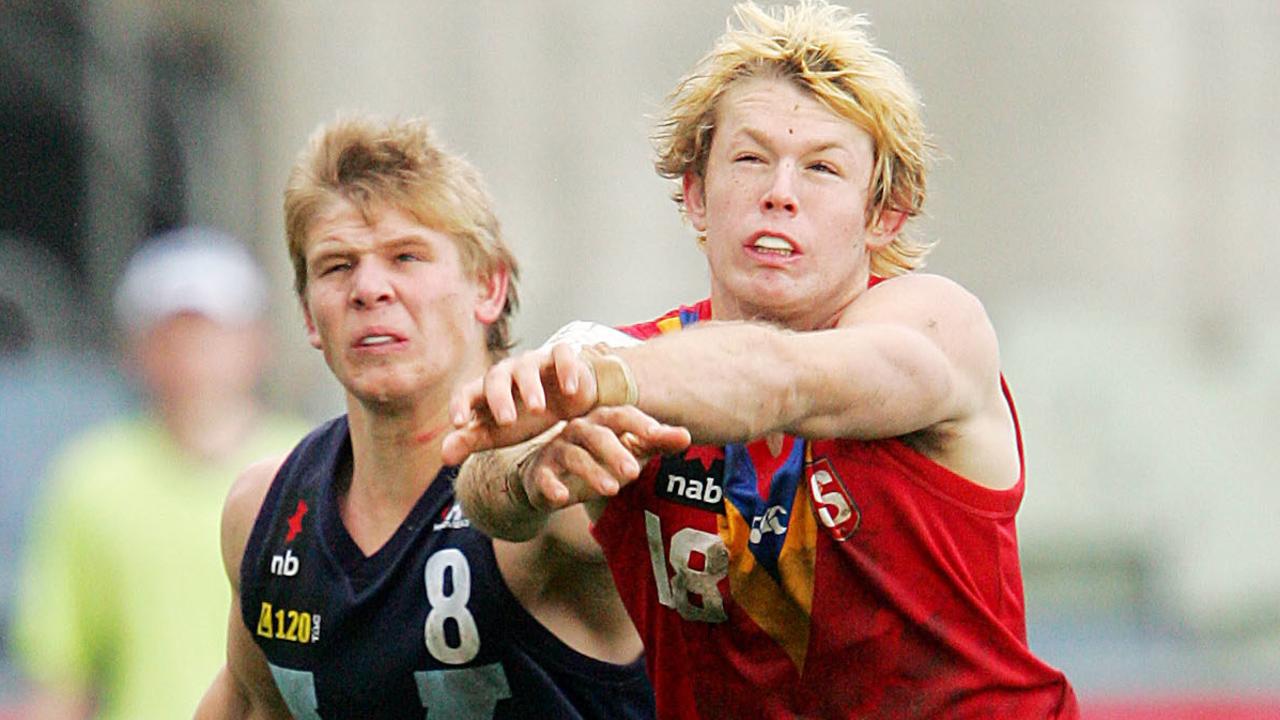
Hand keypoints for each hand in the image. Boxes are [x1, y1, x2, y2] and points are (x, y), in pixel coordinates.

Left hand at [444, 342, 598, 464]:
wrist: (565, 400)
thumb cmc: (525, 417)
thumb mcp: (498, 433)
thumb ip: (471, 441)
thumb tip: (444, 457)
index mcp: (486, 390)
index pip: (466, 392)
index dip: (461, 405)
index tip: (459, 423)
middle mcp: (507, 372)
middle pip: (496, 378)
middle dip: (499, 398)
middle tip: (507, 421)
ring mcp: (534, 362)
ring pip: (527, 368)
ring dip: (530, 387)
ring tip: (537, 409)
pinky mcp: (560, 357)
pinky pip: (561, 356)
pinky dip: (565, 370)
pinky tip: (568, 389)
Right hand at [518, 406, 690, 510]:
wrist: (549, 478)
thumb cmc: (596, 459)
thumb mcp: (628, 450)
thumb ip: (656, 442)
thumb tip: (686, 436)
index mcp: (603, 421)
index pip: (622, 415)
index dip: (639, 423)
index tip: (657, 434)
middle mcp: (579, 430)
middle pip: (598, 436)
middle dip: (616, 452)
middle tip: (634, 472)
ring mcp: (557, 450)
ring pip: (574, 457)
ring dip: (592, 472)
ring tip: (612, 489)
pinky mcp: (541, 472)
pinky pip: (545, 477)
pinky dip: (552, 487)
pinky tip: (562, 498)